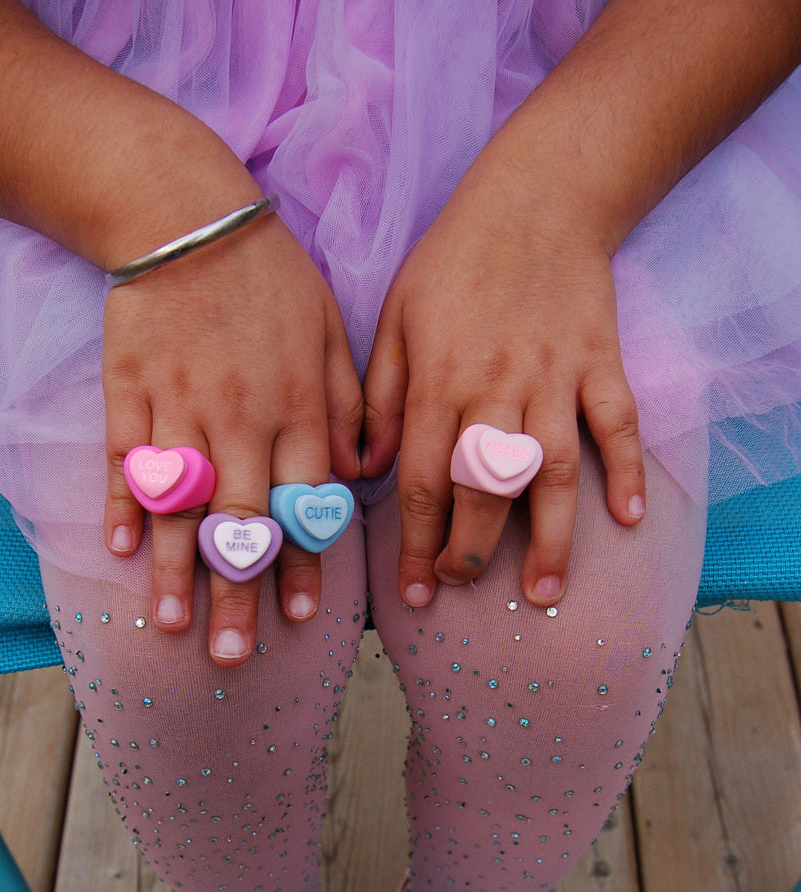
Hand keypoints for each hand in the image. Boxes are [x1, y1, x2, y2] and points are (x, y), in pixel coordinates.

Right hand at [102, 174, 361, 664]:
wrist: (186, 213)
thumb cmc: (271, 277)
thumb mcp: (333, 331)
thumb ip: (352, 407)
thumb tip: (360, 477)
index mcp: (299, 410)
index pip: (305, 504)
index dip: (303, 564)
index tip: (305, 619)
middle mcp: (242, 420)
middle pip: (241, 522)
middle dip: (239, 594)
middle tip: (235, 656)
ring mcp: (181, 410)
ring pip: (181, 504)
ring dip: (177, 571)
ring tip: (173, 626)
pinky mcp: (130, 394)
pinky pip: (125, 461)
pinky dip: (121, 505)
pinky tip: (120, 553)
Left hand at [362, 144, 645, 609]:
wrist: (536, 197)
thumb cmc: (454, 260)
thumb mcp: (394, 318)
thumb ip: (377, 397)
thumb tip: (363, 470)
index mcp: (439, 381)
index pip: (423, 481)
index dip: (417, 543)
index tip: (413, 589)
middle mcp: (496, 388)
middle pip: (484, 490)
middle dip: (471, 552)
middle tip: (463, 589)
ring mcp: (555, 378)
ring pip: (552, 473)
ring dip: (549, 539)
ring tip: (544, 592)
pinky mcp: (601, 363)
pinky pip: (617, 425)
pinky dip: (628, 471)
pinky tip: (629, 519)